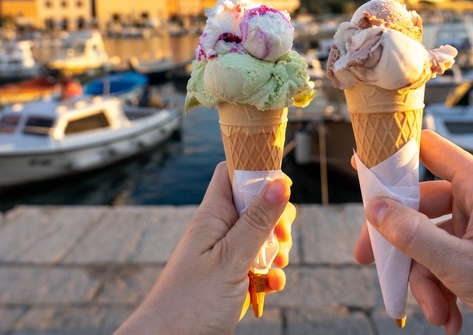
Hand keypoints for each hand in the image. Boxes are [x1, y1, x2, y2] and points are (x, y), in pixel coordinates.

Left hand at [116, 162, 294, 334]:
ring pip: (262, 236)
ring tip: (274, 266)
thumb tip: (280, 183)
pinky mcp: (232, 277)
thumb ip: (256, 222)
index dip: (257, 170)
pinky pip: (258, 265)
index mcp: (213, 215)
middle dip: (277, 218)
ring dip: (277, 250)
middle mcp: (219, 230)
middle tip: (280, 237)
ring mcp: (226, 254)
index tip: (281, 187)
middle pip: (256, 204)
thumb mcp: (230, 259)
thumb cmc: (190, 302)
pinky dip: (269, 274)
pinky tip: (270, 286)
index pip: (233, 172)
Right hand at [355, 130, 472, 334]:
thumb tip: (375, 209)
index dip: (392, 152)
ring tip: (437, 311)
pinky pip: (446, 261)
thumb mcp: (465, 266)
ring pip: (430, 241)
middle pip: (418, 205)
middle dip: (399, 243)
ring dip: (425, 280)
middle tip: (370, 260)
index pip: (428, 148)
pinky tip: (449, 317)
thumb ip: (415, 236)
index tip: (361, 164)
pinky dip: (442, 289)